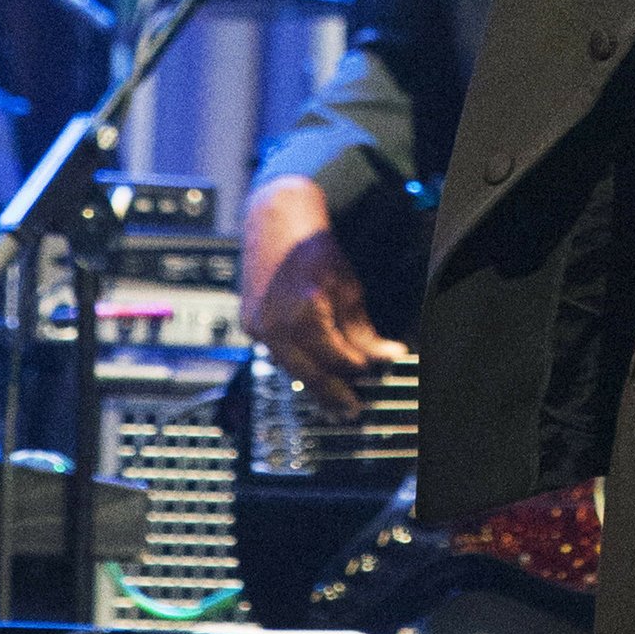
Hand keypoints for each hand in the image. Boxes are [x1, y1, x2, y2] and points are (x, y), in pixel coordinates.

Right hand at [240, 176, 406, 420]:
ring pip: (291, 369)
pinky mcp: (249, 325)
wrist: (275, 222)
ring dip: (313, 385)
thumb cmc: (312, 249)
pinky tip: (312, 373)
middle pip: (309, 375)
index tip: (376, 372)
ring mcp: (257, 327)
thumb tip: (385, 356)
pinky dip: (296, 365)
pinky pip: (277, 355)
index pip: (338, 359)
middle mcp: (275, 326)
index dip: (360, 368)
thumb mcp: (348, 287)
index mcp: (304, 316)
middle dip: (333, 395)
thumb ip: (363, 330)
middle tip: (351, 411)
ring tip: (334, 402)